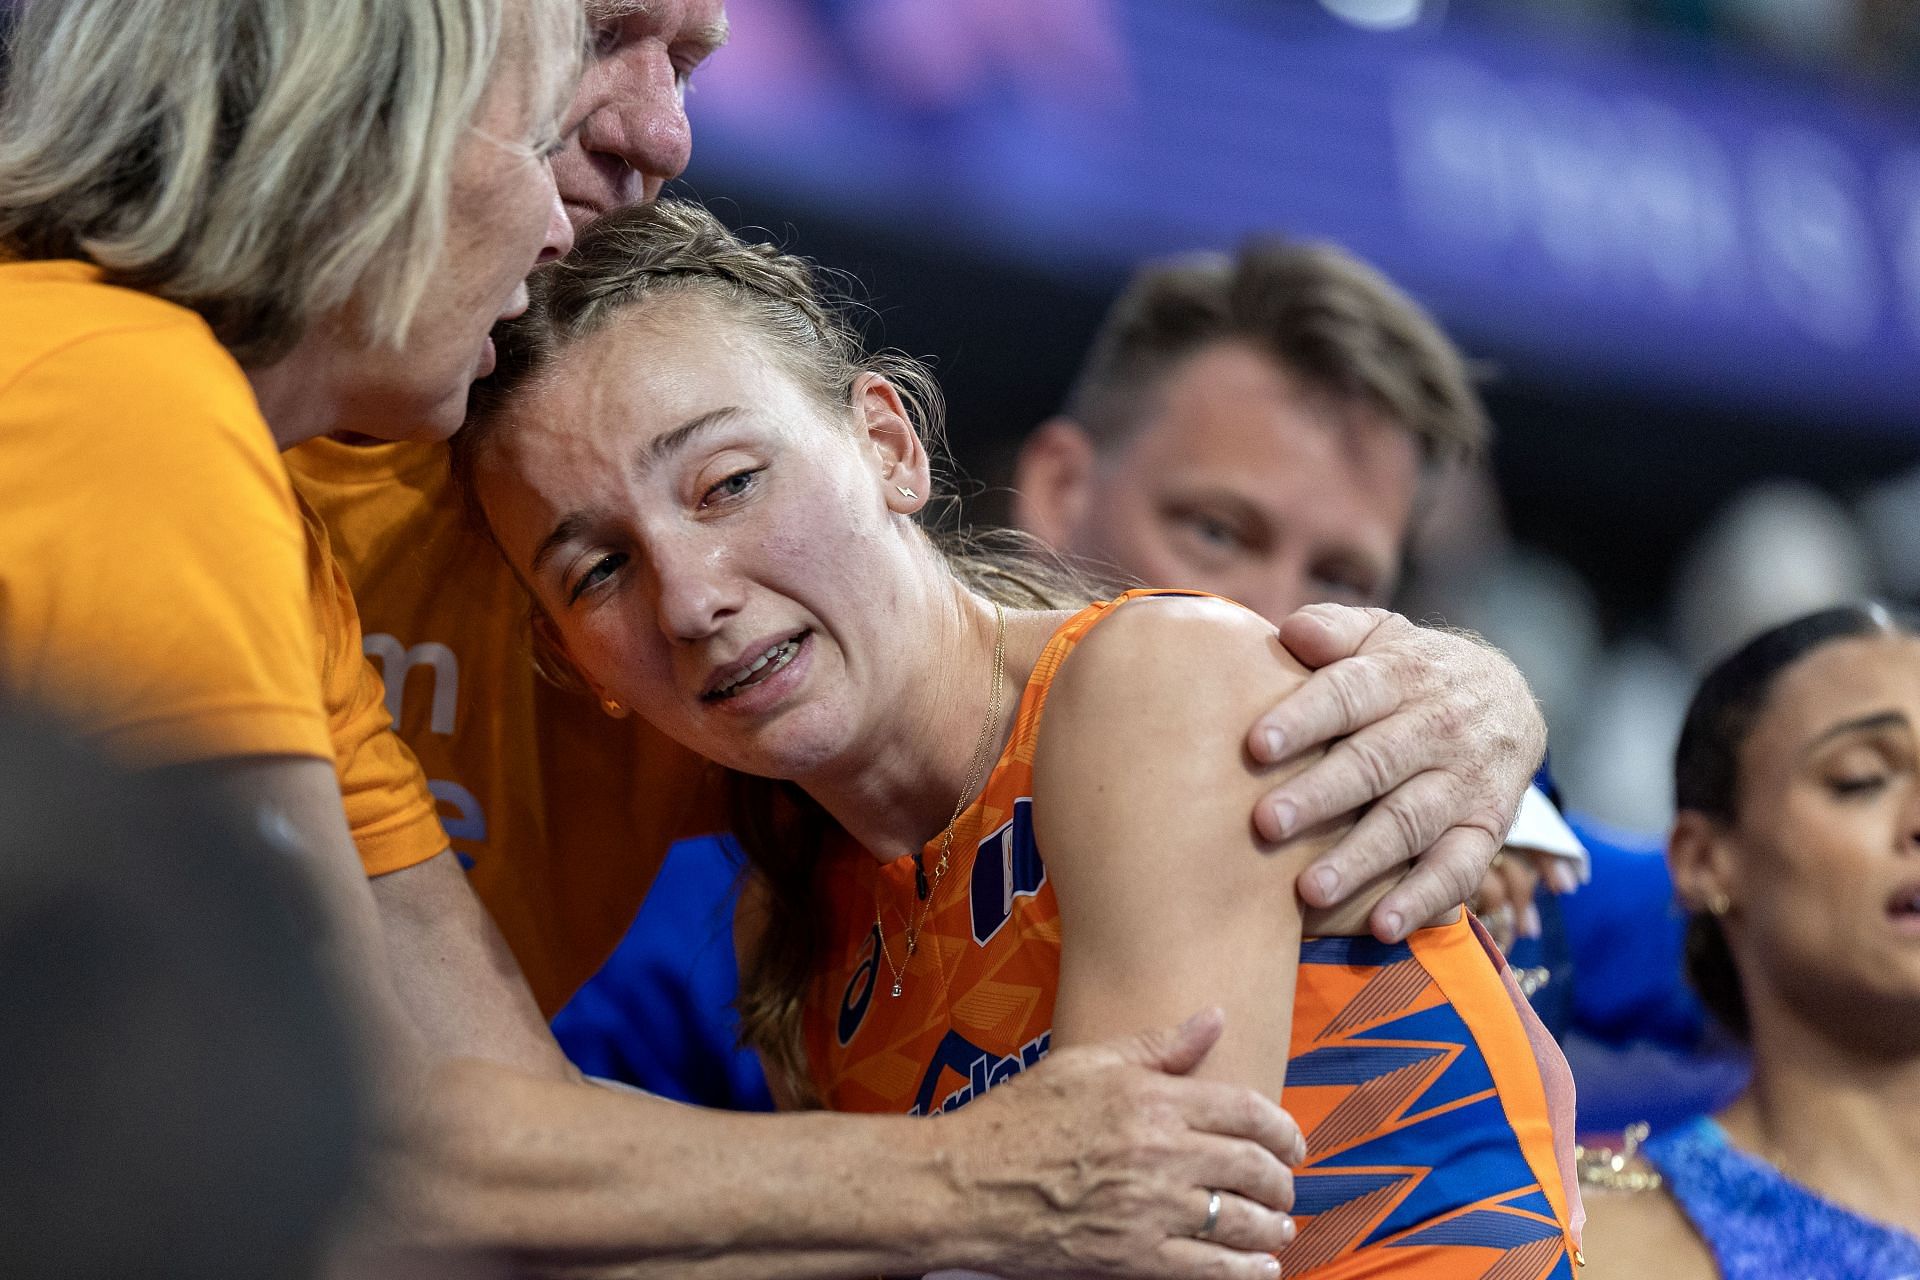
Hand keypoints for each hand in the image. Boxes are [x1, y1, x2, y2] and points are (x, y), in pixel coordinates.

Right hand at [941, 1009, 1302, 1279]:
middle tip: (1285, 1187)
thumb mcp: (1086, 1065)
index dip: (1283, 1129)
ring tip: (1278, 1227)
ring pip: (1240, 1221)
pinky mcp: (1133, 1258)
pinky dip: (1246, 1271)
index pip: (1246, 1111)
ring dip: (1272, 1227)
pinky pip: (1210, 1270)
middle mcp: (1159, 1153)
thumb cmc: (1018, 1120)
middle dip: (1282, 1180)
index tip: (1292, 1143)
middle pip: (1252, 1168)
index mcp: (1152, 1100)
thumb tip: (1214, 1018)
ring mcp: (1148, 1210)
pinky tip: (1261, 1267)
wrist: (964, 1185)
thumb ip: (1158, 1046)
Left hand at [1248, 605, 1545, 943]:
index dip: (1304, 718)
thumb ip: (1334, 630)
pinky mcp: (1486, 829)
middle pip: (1374, 763)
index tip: (1256, 744)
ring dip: (1360, 859)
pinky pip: (1460, 869)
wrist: (1509, 698)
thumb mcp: (1380, 636)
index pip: (1349, 694)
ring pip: (1410, 822)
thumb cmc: (1410, 671)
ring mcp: (1465, 782)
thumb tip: (1291, 632)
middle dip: (1319, 795)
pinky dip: (1422, 899)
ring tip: (1308, 890)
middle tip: (1265, 824)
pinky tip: (1382, 926)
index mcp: (1402, 676)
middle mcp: (1438, 729)